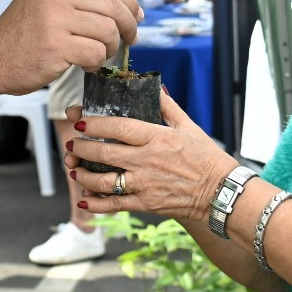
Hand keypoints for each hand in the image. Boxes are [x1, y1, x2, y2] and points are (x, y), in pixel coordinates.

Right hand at [0, 0, 140, 92]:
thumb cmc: (19, 36)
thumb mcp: (44, 3)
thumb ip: (76, 1)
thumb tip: (123, 8)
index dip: (128, 3)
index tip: (136, 17)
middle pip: (113, 7)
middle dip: (128, 26)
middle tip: (129, 40)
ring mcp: (55, 20)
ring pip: (108, 31)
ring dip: (109, 48)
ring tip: (97, 55)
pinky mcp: (56, 46)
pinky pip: (96, 53)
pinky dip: (96, 63)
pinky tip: (84, 66)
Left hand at [61, 90, 232, 220]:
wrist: (220, 192)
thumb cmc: (206, 157)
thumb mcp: (189, 127)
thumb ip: (167, 107)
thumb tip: (154, 87)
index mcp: (157, 138)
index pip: (118, 128)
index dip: (95, 124)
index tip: (80, 121)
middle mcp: (148, 161)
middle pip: (105, 154)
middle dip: (81, 148)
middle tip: (71, 144)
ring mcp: (145, 184)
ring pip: (104, 181)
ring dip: (83, 176)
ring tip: (73, 169)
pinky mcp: (146, 203)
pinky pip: (115, 205)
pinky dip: (96, 204)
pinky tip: (84, 199)